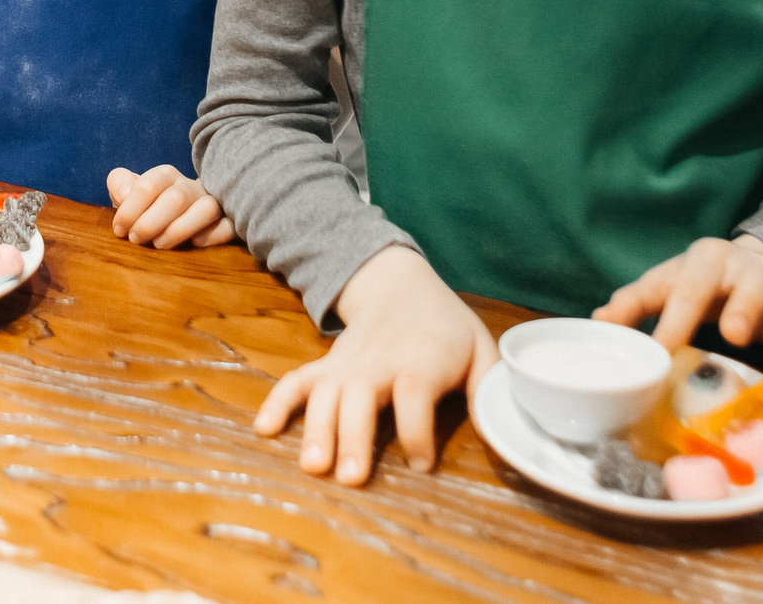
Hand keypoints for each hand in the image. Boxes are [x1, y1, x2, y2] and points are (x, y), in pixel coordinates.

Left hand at [106, 164, 236, 248]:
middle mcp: (191, 186)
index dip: (130, 208)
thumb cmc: (149, 206)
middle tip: (135, 239)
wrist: (178, 216)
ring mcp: (214, 202)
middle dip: (151, 222)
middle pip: (176, 198)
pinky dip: (213, 235)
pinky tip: (194, 243)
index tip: (119, 229)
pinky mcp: (229, 221)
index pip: (149, 185)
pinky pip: (229, 225)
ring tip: (159, 244)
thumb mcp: (129, 191)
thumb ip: (120, 184)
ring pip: (207, 208)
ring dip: (180, 229)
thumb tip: (124, 193)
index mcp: (167, 176)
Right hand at [254, 245, 498, 483]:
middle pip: (360, 396)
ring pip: (326, 394)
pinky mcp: (327, 366)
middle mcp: (378, 362)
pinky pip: (296, 381)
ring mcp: (347, 364)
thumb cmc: (446, 327)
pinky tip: (263, 430)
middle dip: (352, 436)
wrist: (400, 284)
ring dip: (315, 428)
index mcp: (420, 360)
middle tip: (348, 477)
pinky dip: (277, 403)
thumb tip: (499, 429)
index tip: (422, 465)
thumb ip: (490, 387)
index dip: (418, 433)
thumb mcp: (481, 349)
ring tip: (311, 466)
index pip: (415, 395)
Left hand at [594, 235, 762, 354]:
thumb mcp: (670, 288)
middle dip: (740, 301)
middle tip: (732, 334)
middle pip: (747, 274)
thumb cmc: (706, 286)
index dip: (674, 314)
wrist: (758, 269)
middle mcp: (748, 264)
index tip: (660, 349)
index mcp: (706, 259)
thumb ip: (637, 303)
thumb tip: (597, 321)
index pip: (688, 281)